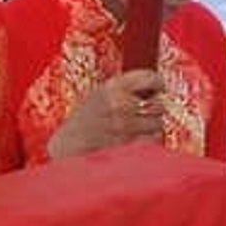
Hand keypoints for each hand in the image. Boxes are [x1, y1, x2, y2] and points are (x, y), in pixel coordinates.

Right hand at [51, 69, 166, 157]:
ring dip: (151, 128)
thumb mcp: (97, 95)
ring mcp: (125, 127)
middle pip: (158, 105)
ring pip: (158, 125)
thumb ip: (123, 89)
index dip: (157, 83)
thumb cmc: (82, 122)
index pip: (149, 78)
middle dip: (153, 110)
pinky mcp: (129, 146)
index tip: (157, 88)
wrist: (68, 148)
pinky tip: (137, 142)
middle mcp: (120, 105)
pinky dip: (148, 143)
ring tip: (137, 130)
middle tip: (143, 115)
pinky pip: (153, 142)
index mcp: (111, 88)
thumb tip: (153, 88)